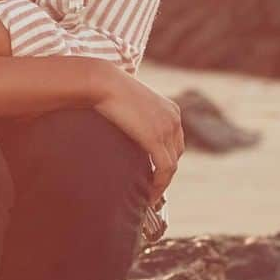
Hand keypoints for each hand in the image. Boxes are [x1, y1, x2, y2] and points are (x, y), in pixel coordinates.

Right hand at [88, 63, 183, 208]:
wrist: (103, 83)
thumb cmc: (108, 89)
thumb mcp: (130, 103)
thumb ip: (136, 116)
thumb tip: (125, 126)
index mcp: (171, 110)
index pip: (176, 141)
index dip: (167, 158)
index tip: (155, 172)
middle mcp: (175, 119)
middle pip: (176, 153)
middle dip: (166, 172)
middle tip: (152, 187)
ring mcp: (167, 128)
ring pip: (172, 165)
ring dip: (163, 183)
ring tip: (150, 197)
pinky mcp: (156, 139)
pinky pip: (165, 169)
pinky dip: (160, 185)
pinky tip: (150, 196)